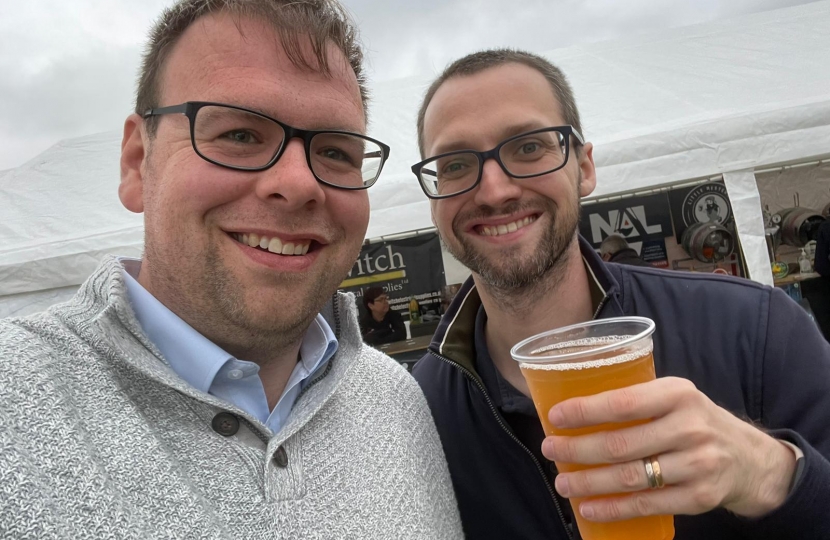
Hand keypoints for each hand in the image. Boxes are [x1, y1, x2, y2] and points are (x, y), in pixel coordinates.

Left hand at [541, 377, 795, 521]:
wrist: (751, 457)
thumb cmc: (695, 421)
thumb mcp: (673, 397)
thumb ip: (635, 399)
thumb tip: (573, 410)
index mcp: (678, 394)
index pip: (623, 403)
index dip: (585, 411)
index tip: (555, 417)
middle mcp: (690, 427)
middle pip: (620, 444)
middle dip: (577, 449)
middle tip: (550, 450)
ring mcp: (698, 464)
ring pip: (630, 477)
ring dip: (589, 483)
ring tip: (563, 483)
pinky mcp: (700, 496)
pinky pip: (647, 505)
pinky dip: (613, 509)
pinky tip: (589, 507)